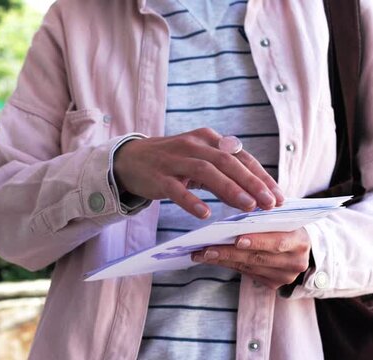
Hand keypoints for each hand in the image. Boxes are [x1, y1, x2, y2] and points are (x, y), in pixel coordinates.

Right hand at [113, 128, 284, 217]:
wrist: (130, 160)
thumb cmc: (171, 163)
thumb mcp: (198, 162)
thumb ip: (223, 176)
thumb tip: (251, 197)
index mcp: (208, 139)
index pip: (240, 156)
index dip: (261, 176)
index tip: (278, 196)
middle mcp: (193, 145)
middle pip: (228, 162)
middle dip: (252, 183)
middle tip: (270, 204)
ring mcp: (174, 160)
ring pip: (206, 172)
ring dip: (230, 189)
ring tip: (248, 207)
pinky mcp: (158, 176)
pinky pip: (176, 189)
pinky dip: (191, 201)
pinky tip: (205, 214)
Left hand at [191, 228, 310, 288]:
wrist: (303, 249)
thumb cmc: (286, 226)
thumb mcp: (283, 219)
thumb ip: (266, 219)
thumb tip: (234, 219)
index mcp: (300, 241)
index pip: (278, 242)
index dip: (257, 241)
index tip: (236, 239)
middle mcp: (294, 262)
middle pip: (258, 257)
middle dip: (229, 252)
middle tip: (206, 249)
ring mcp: (284, 276)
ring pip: (248, 267)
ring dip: (222, 259)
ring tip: (200, 254)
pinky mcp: (273, 284)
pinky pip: (245, 273)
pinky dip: (226, 264)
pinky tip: (210, 259)